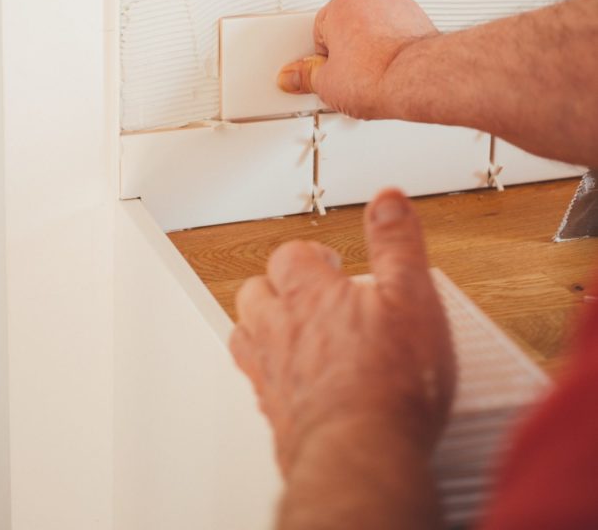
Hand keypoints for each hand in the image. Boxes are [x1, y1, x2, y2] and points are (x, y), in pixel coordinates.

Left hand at [229, 190, 454, 478]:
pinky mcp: (276, 417)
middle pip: (255, 293)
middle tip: (301, 291)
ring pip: (245, 336)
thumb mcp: (411, 296)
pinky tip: (289, 385)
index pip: (290, 256)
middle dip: (275, 286)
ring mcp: (272, 374)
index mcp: (310, 294)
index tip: (328, 260)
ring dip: (260, 327)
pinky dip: (268, 376)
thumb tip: (387, 200)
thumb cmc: (390, 382)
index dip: (308, 254)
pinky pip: (257, 386)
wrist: (363, 456)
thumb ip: (397, 244)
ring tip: (283, 328)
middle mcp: (280, 330)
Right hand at [277, 0, 437, 118]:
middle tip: (349, 76)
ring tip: (373, 74)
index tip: (328, 74)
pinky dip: (395, 46)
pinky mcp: (418, 17)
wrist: (417, 79)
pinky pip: (398, 30)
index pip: (319, 32)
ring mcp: (396, 5)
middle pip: (347, 25)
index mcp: (340, 4)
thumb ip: (305, 76)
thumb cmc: (377, 75)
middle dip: (347, 50)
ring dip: (372, 46)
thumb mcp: (326, 84)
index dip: (323, 59)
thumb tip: (294, 76)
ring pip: (374, 26)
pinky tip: (392, 68)